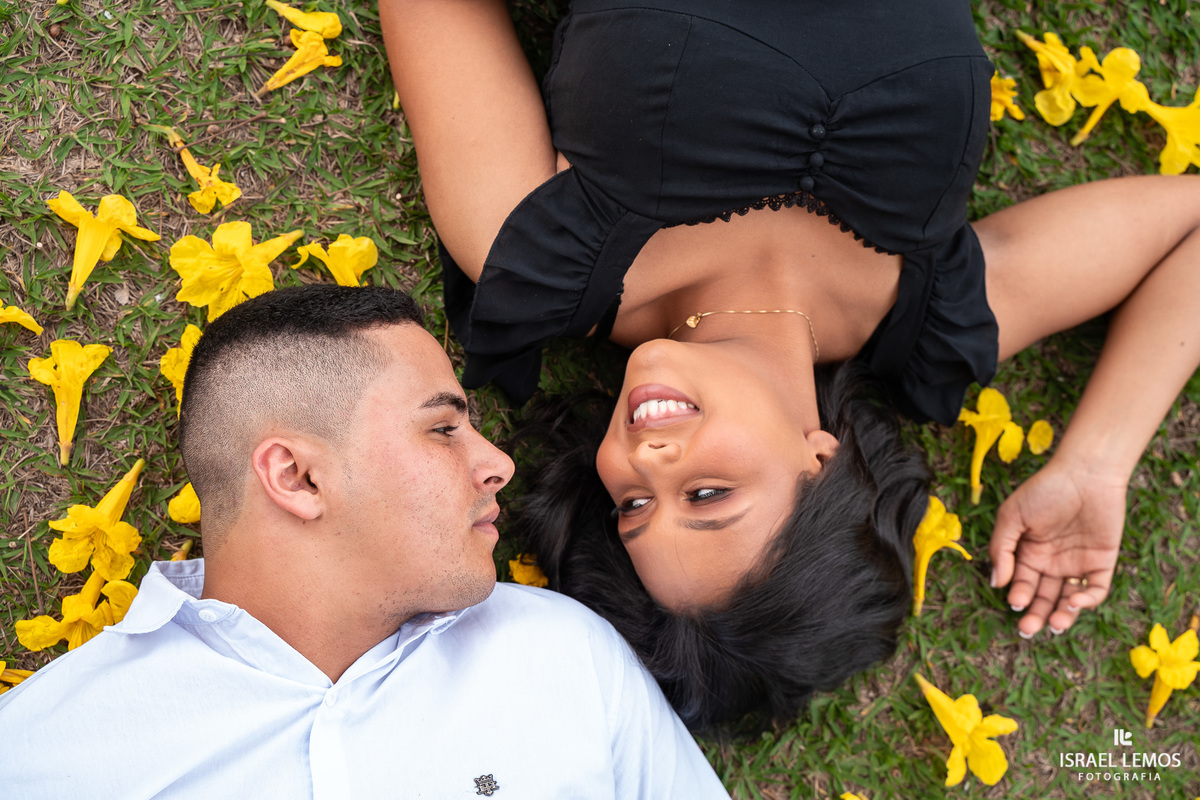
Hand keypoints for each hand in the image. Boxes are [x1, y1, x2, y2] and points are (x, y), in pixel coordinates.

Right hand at [988, 457, 1127, 637]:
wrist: (1085, 473)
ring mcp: (1078, 564)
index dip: (1019, 597)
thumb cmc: (1044, 490)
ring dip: (1062, 615)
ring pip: (1069, 600)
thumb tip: (996, 582)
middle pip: (1044, 597)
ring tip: (1055, 625)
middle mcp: (1053, 562)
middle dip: (1036, 615)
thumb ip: (1001, 549)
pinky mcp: (1103, 562)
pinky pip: (1096, 589)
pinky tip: (1074, 601)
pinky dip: (1087, 600)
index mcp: (1029, 552)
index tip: (1016, 603)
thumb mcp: (1012, 516)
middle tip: (1029, 630)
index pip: (1022, 584)